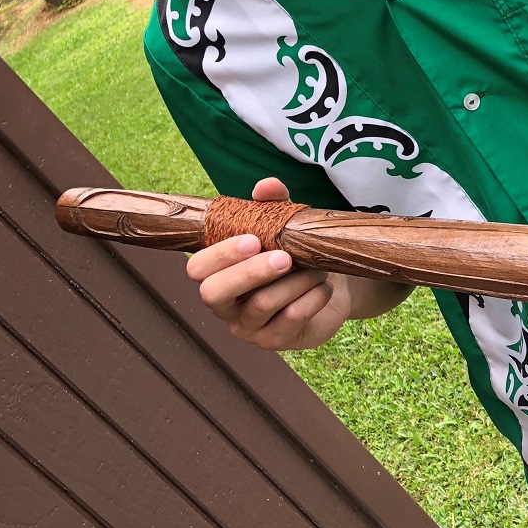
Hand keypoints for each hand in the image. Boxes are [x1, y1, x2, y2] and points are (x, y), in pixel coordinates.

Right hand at [187, 177, 350, 350]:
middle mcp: (225, 304)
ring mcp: (247, 327)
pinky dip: (311, 298)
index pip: (197, 269)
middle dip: (249, 273)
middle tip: (284, 258)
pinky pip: (290, 319)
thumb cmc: (296, 255)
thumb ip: (273, 205)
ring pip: (261, 305)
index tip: (253, 239)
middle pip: (214, 294)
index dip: (220, 255)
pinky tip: (324, 287)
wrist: (330, 287)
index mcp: (218, 273)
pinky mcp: (274, 341)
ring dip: (294, 282)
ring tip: (316, 269)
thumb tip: (266, 186)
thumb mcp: (285, 227)